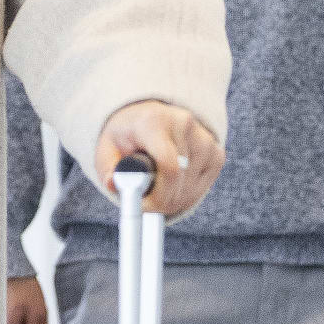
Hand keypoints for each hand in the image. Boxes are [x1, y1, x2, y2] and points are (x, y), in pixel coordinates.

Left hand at [94, 100, 224, 217]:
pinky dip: (186, 196)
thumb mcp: (107, 148)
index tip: (144, 206)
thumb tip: (112, 184)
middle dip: (161, 201)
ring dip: (173, 201)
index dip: (158, 195)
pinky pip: (203, 188)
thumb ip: (108, 168)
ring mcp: (204, 138)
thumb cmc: (127, 136)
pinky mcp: (216, 152)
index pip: (168, 166)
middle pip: (179, 181)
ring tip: (156, 190)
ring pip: (191, 189)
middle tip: (146, 203)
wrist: (148, 117)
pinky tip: (173, 186)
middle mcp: (183, 125)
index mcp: (154, 121)